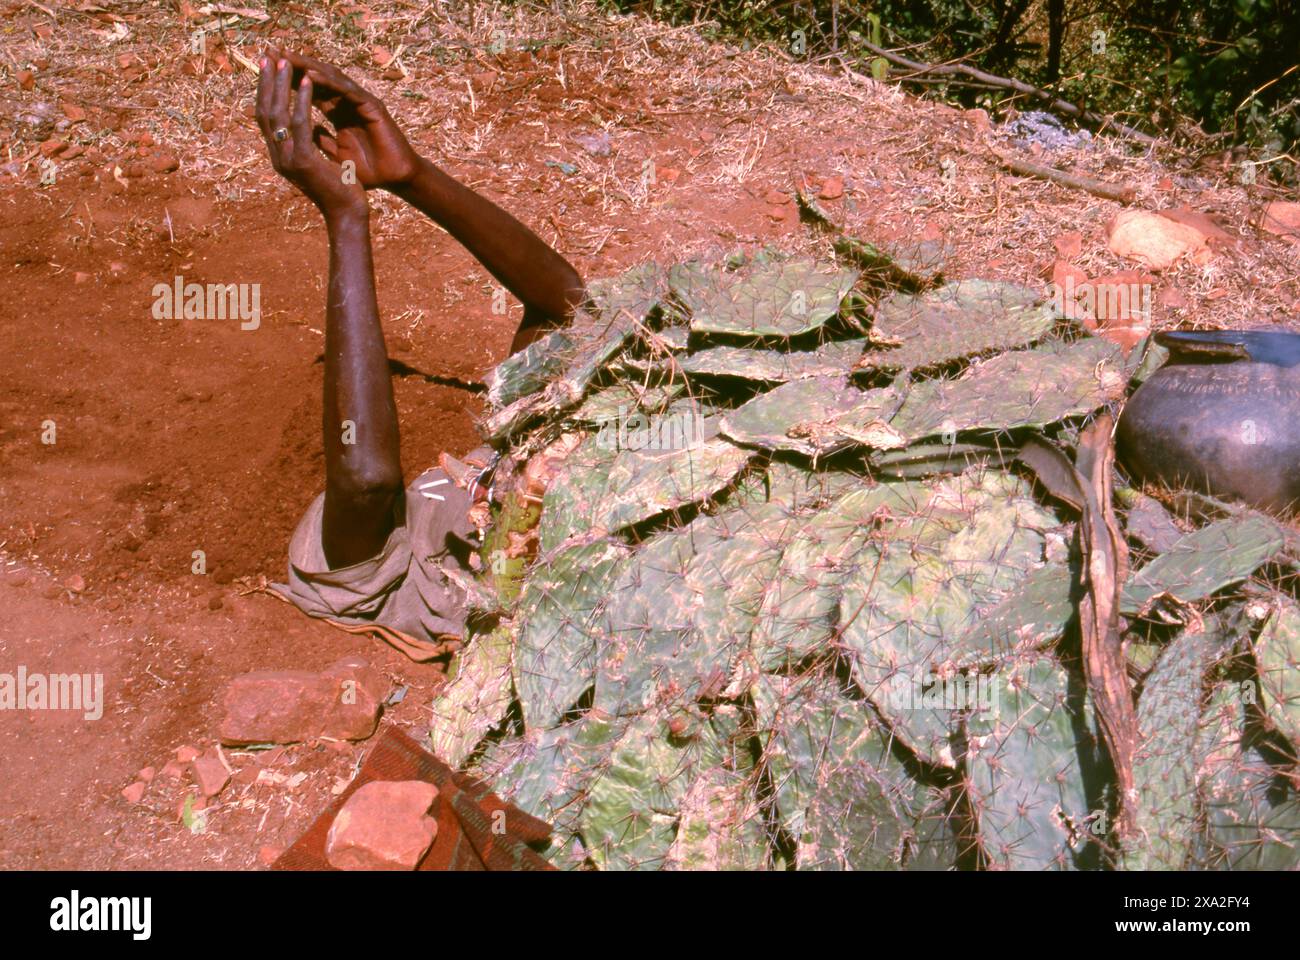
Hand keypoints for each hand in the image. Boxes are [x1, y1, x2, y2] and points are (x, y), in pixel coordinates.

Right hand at [255, 57, 366, 219]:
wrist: (347, 215)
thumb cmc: (338, 189)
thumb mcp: (319, 162)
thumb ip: (308, 143)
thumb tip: (307, 124)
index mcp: (279, 155)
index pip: (265, 118)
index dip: (265, 92)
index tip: (268, 68)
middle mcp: (277, 156)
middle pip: (264, 112)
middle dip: (267, 83)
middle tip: (269, 56)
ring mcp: (288, 159)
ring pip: (278, 114)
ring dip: (282, 85)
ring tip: (286, 62)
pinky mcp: (304, 161)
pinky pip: (300, 124)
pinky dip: (302, 101)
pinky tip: (308, 82)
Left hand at [270, 48, 420, 190]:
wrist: (394, 179)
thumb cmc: (367, 170)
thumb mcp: (333, 155)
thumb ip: (318, 141)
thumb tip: (296, 133)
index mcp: (338, 112)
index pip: (309, 90)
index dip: (288, 80)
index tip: (265, 71)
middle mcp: (348, 102)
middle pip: (318, 77)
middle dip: (295, 65)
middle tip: (271, 52)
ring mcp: (361, 102)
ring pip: (331, 78)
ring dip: (307, 66)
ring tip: (286, 57)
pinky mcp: (373, 107)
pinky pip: (347, 91)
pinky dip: (329, 82)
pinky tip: (310, 75)